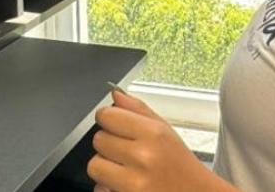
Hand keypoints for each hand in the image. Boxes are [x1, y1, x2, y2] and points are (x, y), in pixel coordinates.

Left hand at [88, 88, 225, 191]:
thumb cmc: (180, 165)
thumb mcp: (166, 131)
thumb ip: (138, 110)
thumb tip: (115, 93)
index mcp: (154, 134)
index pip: (107, 116)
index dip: (108, 119)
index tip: (114, 125)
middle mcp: (143, 157)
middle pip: (98, 140)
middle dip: (109, 145)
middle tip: (126, 151)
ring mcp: (134, 183)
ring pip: (94, 166)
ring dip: (105, 168)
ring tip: (124, 169)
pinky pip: (99, 189)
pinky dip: (108, 188)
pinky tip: (126, 185)